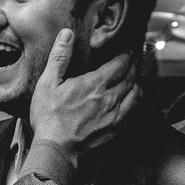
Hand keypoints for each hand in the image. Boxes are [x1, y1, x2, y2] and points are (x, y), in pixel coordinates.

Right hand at [28, 29, 140, 162]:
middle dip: (134, 66)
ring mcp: (115, 115)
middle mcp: (110, 98)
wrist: (56, 150)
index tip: (127, 49)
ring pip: (136, 94)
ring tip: (134, 78)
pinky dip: (135, 102)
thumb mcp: (48, 83)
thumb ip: (60, 57)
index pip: (121, 63)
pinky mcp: (116, 130)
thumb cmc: (49, 118)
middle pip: (131, 77)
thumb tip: (67, 34)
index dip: (126, 54)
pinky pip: (134, 112)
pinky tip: (131, 100)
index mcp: (95, 84)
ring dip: (137, 83)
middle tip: (133, 60)